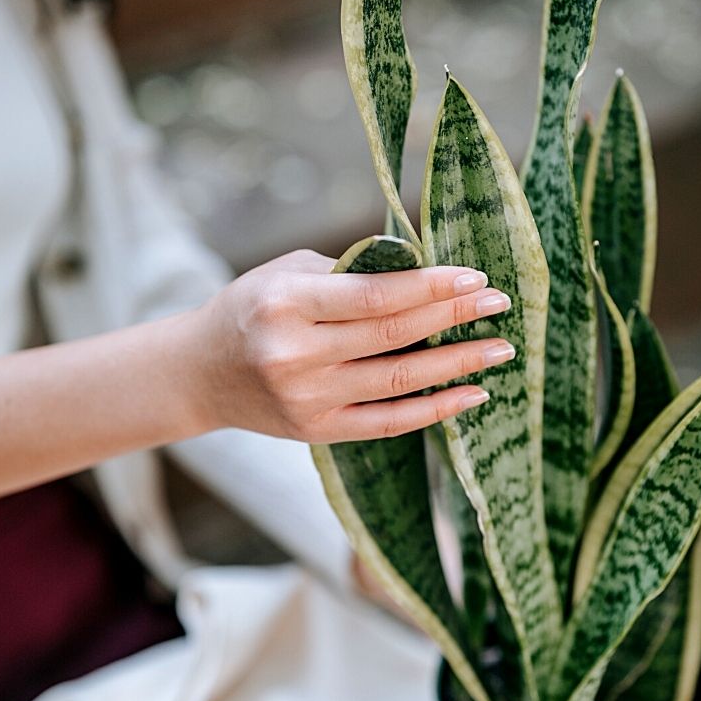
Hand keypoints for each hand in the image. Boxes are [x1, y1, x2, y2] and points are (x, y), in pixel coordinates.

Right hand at [195, 248, 513, 442]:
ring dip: (457, 364)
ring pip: (398, 381)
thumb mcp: (287, 273)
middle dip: (454, 316)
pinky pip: (388, 423)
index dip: (430, 287)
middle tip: (500, 303)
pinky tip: (472, 394)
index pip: (374, 295)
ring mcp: (306, 398)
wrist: (200, 372)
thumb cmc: (253, 308)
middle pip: (393, 335)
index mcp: (285, 304)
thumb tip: (426, 270)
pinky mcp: (316, 431)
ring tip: (499, 349)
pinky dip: (434, 409)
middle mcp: (293, 354)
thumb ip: (350, 272)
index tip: (475, 276)